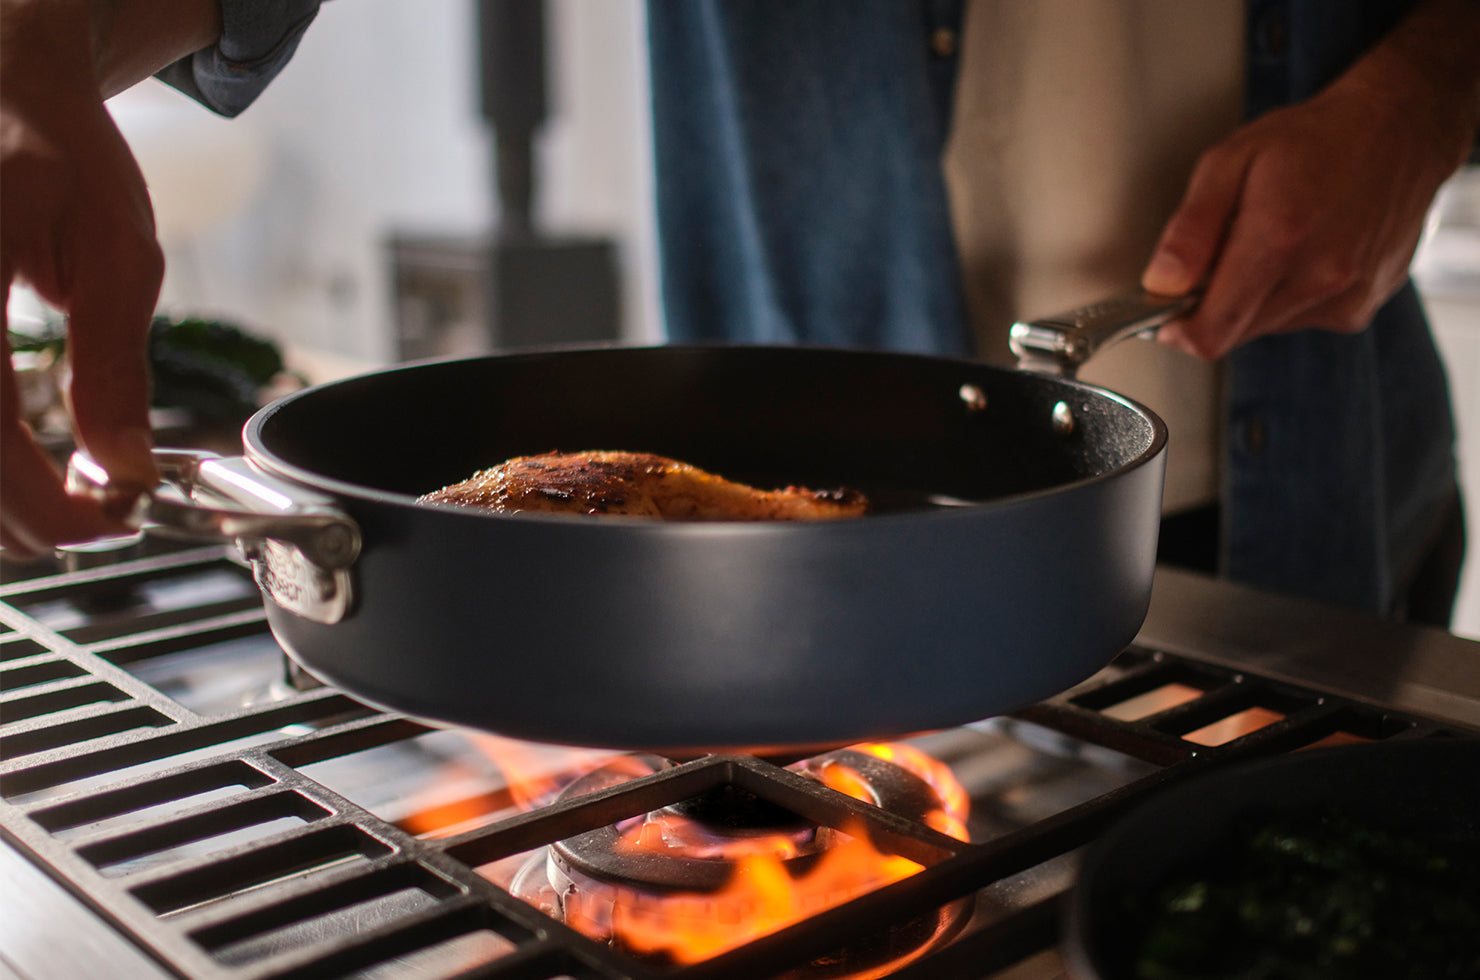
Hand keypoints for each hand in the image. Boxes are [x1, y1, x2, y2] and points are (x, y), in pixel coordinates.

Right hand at [1, 0, 218, 556]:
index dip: (34, 496)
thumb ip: (114, 368)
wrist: (2, 86)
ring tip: (53, 505)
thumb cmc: (63, 159)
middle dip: (11, 514)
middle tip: (87, 526)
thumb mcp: (118, 255)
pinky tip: (16, 470)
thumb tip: (126, 471)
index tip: (103, 525)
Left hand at [1143, 0, 1479, 359]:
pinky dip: (1287, 295)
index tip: (1165, 312)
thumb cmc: (1315, 138)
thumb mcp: (1230, 161)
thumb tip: (1160, 284)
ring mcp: (1346, 297)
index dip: (1177, 330)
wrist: (1401, 130)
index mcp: (1278, 241)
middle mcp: (1318, 278)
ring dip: (1250, 298)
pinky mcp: (1361, 306)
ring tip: (1271, 242)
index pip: (1210, 333)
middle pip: (1233, 334)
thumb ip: (1190, 229)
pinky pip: (1300, 319)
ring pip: (1264, 327)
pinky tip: (1304, 252)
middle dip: (1212, 305)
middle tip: (1222, 254)